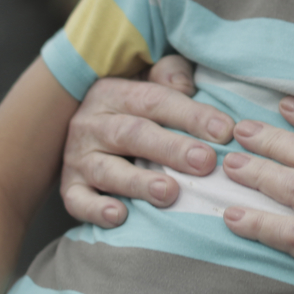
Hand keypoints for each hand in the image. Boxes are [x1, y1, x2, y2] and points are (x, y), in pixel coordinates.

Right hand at [59, 55, 232, 226]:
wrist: (72, 126)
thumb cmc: (132, 108)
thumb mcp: (147, 81)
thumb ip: (170, 76)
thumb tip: (185, 83)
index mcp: (115, 93)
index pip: (156, 100)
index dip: (191, 115)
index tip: (225, 131)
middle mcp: (92, 123)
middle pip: (133, 133)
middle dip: (171, 148)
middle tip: (205, 162)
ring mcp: (78, 157)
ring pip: (107, 169)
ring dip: (139, 182)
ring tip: (169, 192)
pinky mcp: (69, 187)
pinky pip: (77, 200)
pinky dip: (96, 210)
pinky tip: (119, 217)